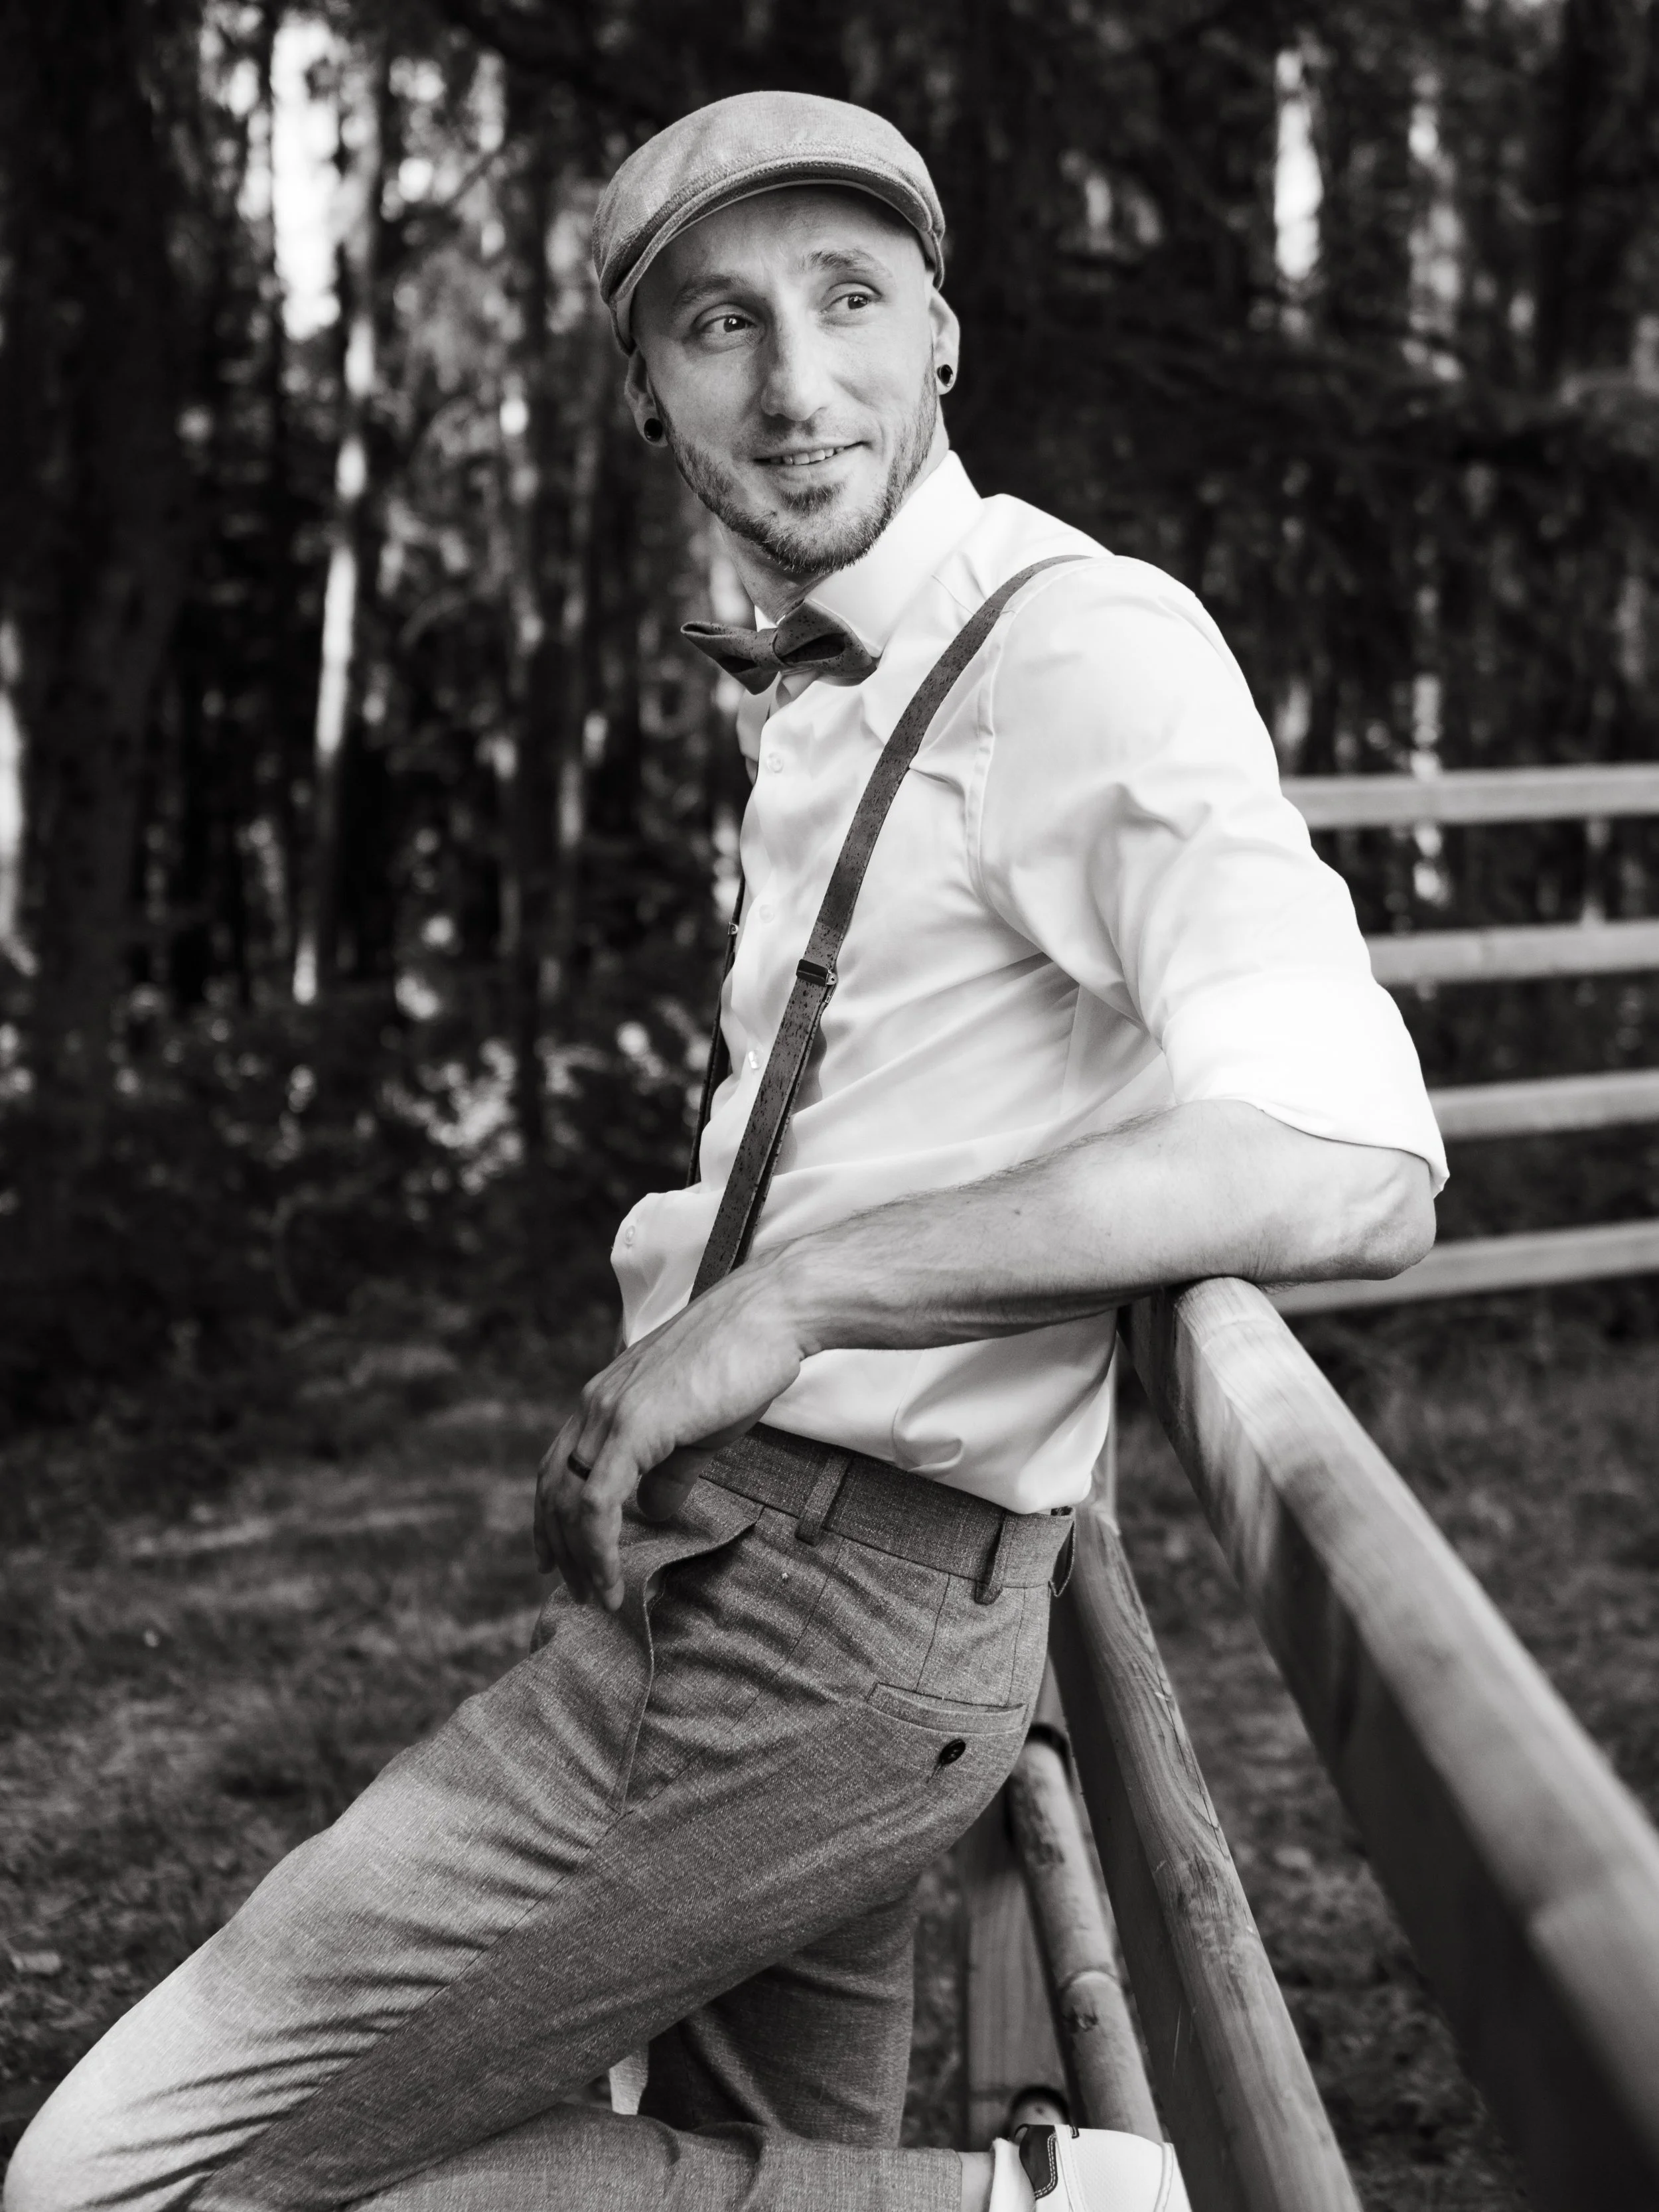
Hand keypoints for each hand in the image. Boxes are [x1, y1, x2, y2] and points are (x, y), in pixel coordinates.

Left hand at [533, 1263, 807, 1610]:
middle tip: (579, 1593)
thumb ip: (669, 1470)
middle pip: (552, 1488)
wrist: (770, 1315)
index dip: (551, 1517)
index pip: (557, 1465)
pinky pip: (598, 1501)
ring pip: (569, 1500)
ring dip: (578, 1557)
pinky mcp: (635, 1425)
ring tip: (599, 1596)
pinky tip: (614, 1577)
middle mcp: (596, 1403)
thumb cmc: (744, 1363)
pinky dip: (599, 1547)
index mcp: (606, 1398)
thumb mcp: (698, 1428)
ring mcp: (611, 1412)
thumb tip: (652, 1510)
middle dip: (560, 1547)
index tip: (557, 1559)